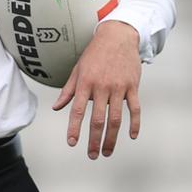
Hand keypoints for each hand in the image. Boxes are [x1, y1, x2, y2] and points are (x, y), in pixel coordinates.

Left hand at [51, 20, 140, 158]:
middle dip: (94, 140)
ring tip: (108, 151)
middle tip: (92, 155)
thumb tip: (57, 107)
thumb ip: (68, 90)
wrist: (118, 35)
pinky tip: (132, 135)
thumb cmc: (95, 53)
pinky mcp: (132, 86)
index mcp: (86, 83)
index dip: (75, 128)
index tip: (72, 143)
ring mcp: (118, 87)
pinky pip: (135, 108)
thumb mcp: (78, 69)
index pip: (78, 110)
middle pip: (98, 119)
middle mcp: (102, 86)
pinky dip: (134, 123)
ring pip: (116, 118)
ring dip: (112, 138)